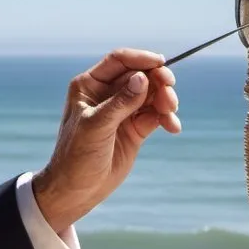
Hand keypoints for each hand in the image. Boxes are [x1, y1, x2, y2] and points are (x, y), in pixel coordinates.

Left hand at [32, 49, 180, 233]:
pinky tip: (172, 127)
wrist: (77, 190)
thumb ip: (120, 103)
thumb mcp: (96, 127)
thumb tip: (143, 79)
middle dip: (158, 81)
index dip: (141, 59)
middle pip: (140, 75)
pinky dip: (167, 118)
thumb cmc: (76, 156)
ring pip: (152, 94)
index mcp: (90, 86)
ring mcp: (123, 111)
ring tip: (170, 113)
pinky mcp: (135, 128)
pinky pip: (156, 115)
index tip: (161, 64)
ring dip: (165, 99)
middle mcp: (107, 94)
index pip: (119, 61)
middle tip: (170, 92)